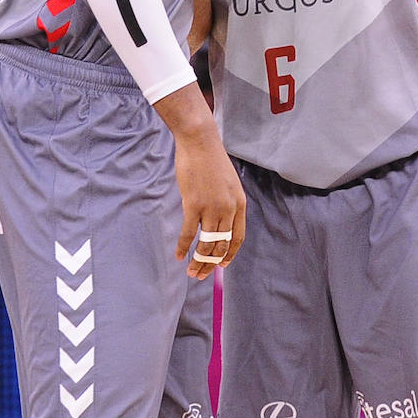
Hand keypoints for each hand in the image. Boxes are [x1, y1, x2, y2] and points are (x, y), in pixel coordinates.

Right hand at [172, 125, 246, 278]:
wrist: (200, 142)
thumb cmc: (212, 160)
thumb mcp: (228, 183)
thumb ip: (226, 203)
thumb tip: (218, 221)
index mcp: (239, 204)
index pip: (238, 238)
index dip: (229, 254)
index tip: (221, 265)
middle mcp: (228, 209)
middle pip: (222, 245)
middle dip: (211, 264)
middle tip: (201, 274)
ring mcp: (211, 208)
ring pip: (206, 244)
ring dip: (198, 261)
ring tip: (191, 272)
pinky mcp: (193, 204)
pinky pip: (189, 233)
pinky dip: (183, 247)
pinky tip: (178, 255)